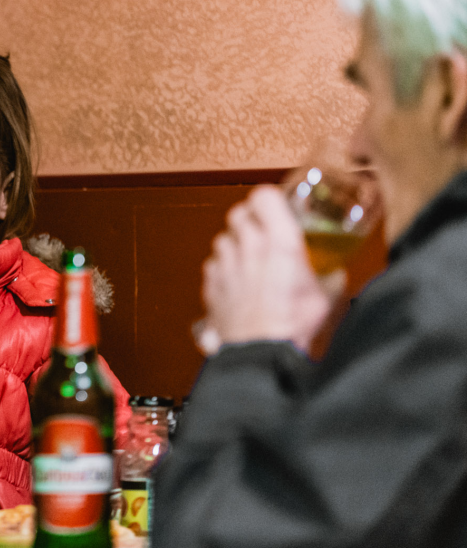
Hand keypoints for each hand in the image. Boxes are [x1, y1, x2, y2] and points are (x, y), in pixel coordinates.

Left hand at [202, 186, 337, 352]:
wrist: (260, 352)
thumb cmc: (291, 325)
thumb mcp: (325, 297)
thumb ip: (330, 277)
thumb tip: (336, 273)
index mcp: (280, 241)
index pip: (263, 196)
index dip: (268, 198)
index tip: (276, 205)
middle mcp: (249, 246)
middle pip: (238, 213)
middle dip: (249, 218)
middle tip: (262, 230)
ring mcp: (226, 263)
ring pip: (223, 238)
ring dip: (235, 243)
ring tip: (250, 258)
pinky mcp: (211, 283)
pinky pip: (213, 265)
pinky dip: (222, 268)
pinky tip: (236, 281)